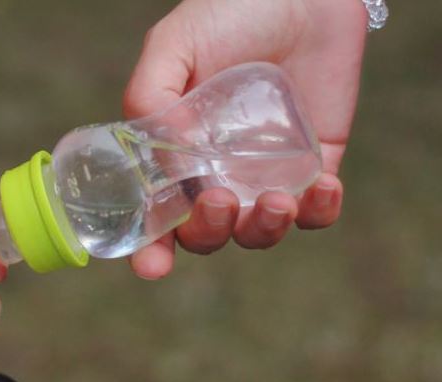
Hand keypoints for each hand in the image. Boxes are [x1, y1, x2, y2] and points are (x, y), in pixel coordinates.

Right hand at [123, 0, 367, 278]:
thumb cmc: (225, 14)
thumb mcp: (172, 46)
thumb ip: (151, 94)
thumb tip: (167, 150)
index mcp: (171, 156)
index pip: (155, 216)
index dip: (151, 249)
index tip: (152, 266)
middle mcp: (213, 174)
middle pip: (205, 234)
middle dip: (209, 233)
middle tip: (219, 201)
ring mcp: (262, 175)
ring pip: (257, 233)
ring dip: (263, 230)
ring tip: (275, 201)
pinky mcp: (311, 167)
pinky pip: (315, 213)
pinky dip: (318, 212)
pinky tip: (320, 187)